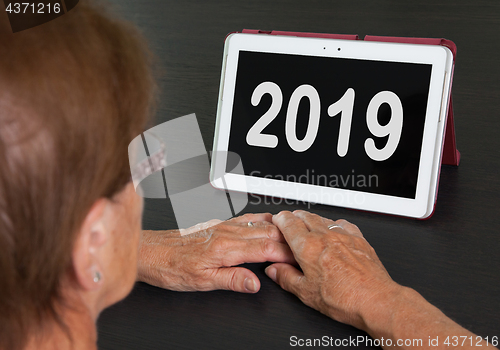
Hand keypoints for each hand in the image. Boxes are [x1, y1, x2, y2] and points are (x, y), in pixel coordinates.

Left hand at [137, 213, 294, 292]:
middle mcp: (226, 232)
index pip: (266, 247)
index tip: (300, 259)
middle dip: (289, 239)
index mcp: (225, 248)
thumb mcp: (202, 282)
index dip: (286, 253)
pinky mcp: (218, 224)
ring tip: (295, 233)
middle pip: (267, 232)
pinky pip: (247, 218)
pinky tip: (269, 221)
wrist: (151, 252)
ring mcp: (223, 226)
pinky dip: (264, 219)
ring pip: (259, 222)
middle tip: (304, 247)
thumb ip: (232, 280)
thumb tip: (255, 283)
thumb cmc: (171, 267)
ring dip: (280, 227)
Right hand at [266, 210, 400, 329]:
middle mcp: (325, 236)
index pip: (288, 222)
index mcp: (308, 247)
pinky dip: (334, 224)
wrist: (375, 300)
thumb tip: (274, 271)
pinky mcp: (359, 238)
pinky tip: (334, 231)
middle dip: (294, 217)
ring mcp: (343, 235)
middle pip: (305, 215)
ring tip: (309, 226)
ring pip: (323, 217)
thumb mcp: (306, 293)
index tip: (278, 221)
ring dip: (313, 219)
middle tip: (290, 222)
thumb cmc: (344, 299)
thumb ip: (286, 278)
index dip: (280, 219)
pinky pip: (343, 223)